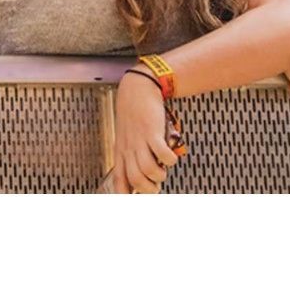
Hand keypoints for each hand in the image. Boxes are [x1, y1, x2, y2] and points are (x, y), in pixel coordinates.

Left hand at [111, 73, 176, 193]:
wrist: (137, 89)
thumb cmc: (134, 114)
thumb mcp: (126, 137)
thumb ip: (132, 155)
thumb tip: (145, 174)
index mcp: (121, 152)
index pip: (119, 180)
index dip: (125, 195)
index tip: (135, 200)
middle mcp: (129, 148)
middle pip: (136, 179)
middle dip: (148, 189)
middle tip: (156, 186)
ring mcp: (139, 140)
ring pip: (148, 170)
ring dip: (159, 176)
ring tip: (163, 171)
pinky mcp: (152, 132)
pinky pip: (162, 153)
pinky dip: (169, 160)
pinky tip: (170, 157)